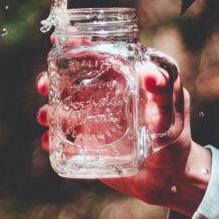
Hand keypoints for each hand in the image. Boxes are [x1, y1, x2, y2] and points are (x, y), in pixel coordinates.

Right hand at [36, 61, 211, 217]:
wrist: (171, 178)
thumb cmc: (176, 137)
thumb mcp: (173, 113)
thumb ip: (166, 92)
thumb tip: (151, 74)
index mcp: (123, 79)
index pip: (97, 56)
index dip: (76, 46)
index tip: (56, 40)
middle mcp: (104, 96)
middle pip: (71, 81)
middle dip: (51, 78)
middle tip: (43, 84)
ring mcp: (94, 121)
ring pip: (62, 108)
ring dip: (48, 108)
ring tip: (45, 116)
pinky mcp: (88, 145)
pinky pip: (64, 139)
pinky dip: (52, 139)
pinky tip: (48, 141)